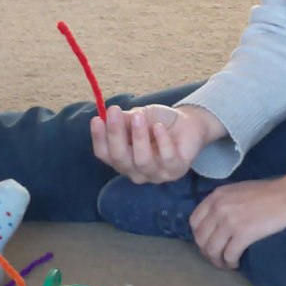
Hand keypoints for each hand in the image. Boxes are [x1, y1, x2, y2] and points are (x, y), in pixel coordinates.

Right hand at [90, 103, 224, 183]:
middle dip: (115, 135)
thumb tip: (107, 115)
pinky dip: (162, 141)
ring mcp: (156, 174)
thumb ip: (125, 119)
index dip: (98, 138)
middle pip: (120, 159)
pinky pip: (166, 158)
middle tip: (114, 112)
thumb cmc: (159, 121)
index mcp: (123, 159)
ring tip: (139, 117)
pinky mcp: (176, 171)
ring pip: (142, 161)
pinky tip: (159, 126)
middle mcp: (136, 171)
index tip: (97, 118)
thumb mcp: (139, 115)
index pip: (104, 154)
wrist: (188, 123)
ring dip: (138, 138)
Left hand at [190, 164, 285, 268]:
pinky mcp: (243, 234)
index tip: (208, 242)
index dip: (199, 236)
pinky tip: (236, 263)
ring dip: (217, 260)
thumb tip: (213, 221)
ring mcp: (229, 221)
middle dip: (206, 252)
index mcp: (215, 196)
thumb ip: (221, 203)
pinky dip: (230, 263)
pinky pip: (229, 255)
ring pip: (212, 249)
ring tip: (226, 264)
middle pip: (200, 238)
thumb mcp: (235, 191)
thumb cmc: (265, 193)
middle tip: (217, 257)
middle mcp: (218, 208)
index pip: (194, 221)